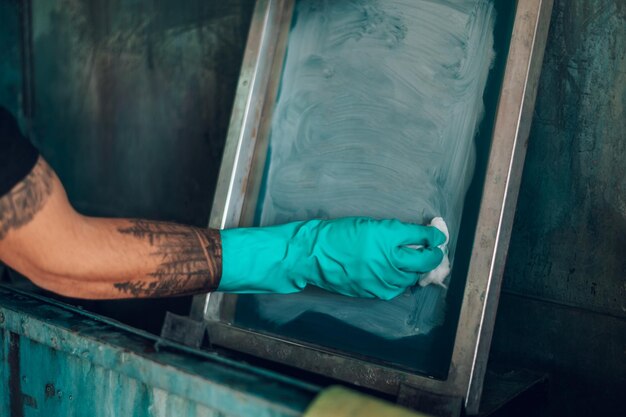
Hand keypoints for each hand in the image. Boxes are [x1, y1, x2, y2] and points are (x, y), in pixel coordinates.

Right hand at [217, 217, 445, 299]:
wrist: (313, 254)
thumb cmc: (337, 233)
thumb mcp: (367, 224)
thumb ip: (392, 232)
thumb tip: (412, 239)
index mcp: (388, 235)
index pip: (423, 237)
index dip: (434, 236)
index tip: (436, 235)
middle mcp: (389, 258)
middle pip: (425, 261)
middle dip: (434, 256)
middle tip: (435, 251)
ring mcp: (382, 277)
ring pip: (412, 277)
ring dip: (417, 270)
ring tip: (416, 264)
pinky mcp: (373, 290)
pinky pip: (396, 288)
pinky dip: (400, 281)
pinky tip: (397, 275)